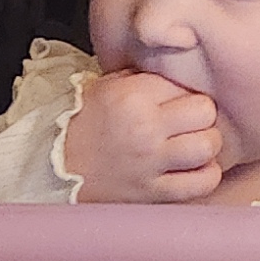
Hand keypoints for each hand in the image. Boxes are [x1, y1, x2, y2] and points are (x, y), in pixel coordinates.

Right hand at [63, 66, 226, 202]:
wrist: (52, 166)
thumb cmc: (83, 124)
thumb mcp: (106, 86)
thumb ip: (144, 77)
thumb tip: (179, 67)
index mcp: (133, 96)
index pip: (186, 84)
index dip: (186, 93)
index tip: (178, 102)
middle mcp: (145, 128)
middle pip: (205, 112)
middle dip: (202, 116)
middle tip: (191, 124)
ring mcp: (150, 162)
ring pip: (207, 146)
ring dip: (206, 146)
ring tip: (194, 147)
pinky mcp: (152, 192)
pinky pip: (201, 182)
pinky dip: (205, 176)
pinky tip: (194, 170)